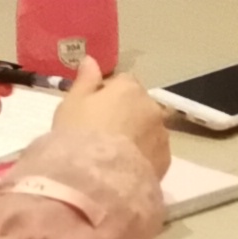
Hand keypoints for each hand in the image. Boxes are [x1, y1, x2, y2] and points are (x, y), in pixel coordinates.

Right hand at [56, 56, 172, 180]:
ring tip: (114, 155)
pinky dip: (144, 156)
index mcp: (128, 88)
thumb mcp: (72, 104)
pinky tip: (125, 169)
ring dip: (137, 135)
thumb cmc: (78, 135)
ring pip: (149, 129)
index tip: (92, 111)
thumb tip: (91, 60)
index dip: (107, 95)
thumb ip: (85, 80)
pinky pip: (154, 152)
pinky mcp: (165, 160)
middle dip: (126, 114)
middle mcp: (151, 106)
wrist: (95, 178)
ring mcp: (162, 134)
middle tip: (102, 134)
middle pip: (138, 105)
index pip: (122, 82)